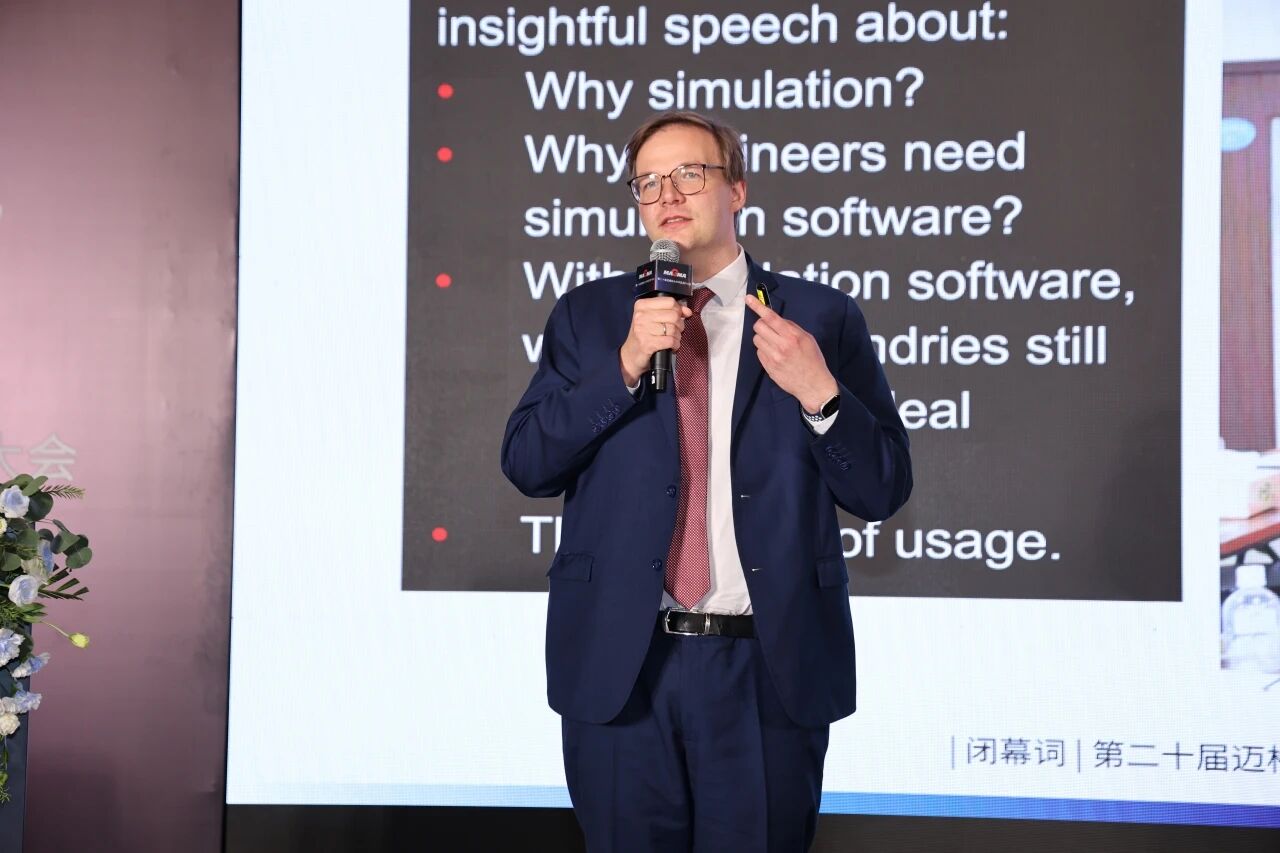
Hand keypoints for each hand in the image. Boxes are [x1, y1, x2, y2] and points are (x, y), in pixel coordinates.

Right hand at [619, 297, 693, 385]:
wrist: (630, 355)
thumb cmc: (643, 335)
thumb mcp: (652, 319)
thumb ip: (670, 311)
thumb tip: (687, 311)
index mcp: (642, 305)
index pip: (669, 301)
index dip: (678, 309)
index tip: (679, 316)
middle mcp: (641, 316)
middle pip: (673, 315)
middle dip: (679, 325)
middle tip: (674, 330)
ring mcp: (643, 330)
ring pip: (673, 329)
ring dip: (677, 336)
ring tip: (671, 339)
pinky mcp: (647, 343)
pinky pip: (671, 341)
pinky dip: (675, 345)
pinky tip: (671, 346)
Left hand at [745, 295, 836, 412]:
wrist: (813, 385)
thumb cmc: (813, 360)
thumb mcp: (807, 339)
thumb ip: (791, 327)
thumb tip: (777, 320)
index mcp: (792, 336)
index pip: (770, 317)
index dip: (758, 306)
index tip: (749, 299)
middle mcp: (781, 346)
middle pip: (758, 327)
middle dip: (762, 325)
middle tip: (770, 329)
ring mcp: (773, 358)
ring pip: (756, 339)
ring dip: (763, 338)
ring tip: (775, 344)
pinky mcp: (768, 367)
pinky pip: (758, 352)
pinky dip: (764, 351)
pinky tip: (775, 355)